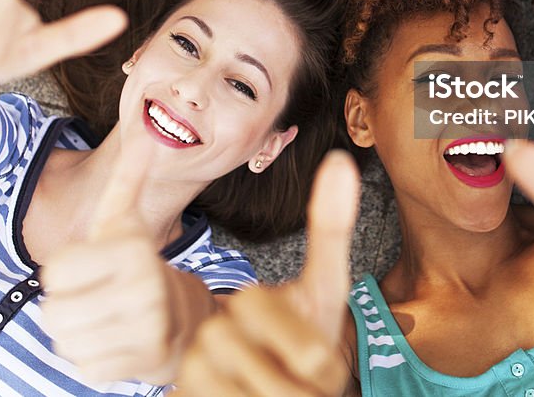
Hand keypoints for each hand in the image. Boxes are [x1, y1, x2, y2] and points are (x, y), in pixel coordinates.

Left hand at [42, 129, 181, 383]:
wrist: (179, 317)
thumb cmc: (134, 263)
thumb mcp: (124, 220)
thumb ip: (127, 177)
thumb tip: (145, 130)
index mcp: (134, 249)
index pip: (54, 272)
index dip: (64, 271)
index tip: (91, 266)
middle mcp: (145, 288)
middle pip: (52, 312)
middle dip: (65, 306)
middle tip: (93, 296)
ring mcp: (147, 328)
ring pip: (64, 342)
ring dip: (75, 333)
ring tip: (103, 318)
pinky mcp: (144, 363)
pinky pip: (84, 367)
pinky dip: (91, 358)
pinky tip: (114, 342)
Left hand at [177, 151, 361, 396]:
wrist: (292, 395)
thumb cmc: (306, 332)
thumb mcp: (324, 284)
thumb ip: (331, 227)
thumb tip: (340, 160)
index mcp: (321, 360)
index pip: (253, 306)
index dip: (251, 303)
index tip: (265, 313)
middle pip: (220, 339)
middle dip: (225, 333)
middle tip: (248, 344)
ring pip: (199, 367)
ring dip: (206, 362)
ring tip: (235, 370)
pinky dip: (193, 389)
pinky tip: (220, 392)